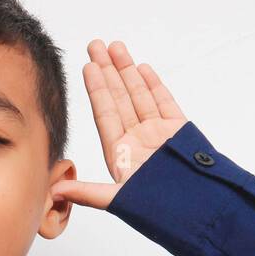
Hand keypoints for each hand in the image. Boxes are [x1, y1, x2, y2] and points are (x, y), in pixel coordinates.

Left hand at [52, 39, 187, 209]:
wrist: (200, 210)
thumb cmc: (160, 209)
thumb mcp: (119, 200)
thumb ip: (88, 193)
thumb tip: (54, 190)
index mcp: (120, 153)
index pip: (105, 113)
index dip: (97, 89)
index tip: (88, 67)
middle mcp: (136, 140)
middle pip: (119, 98)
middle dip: (108, 71)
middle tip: (96, 45)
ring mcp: (158, 133)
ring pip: (140, 95)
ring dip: (128, 71)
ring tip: (116, 47)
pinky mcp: (178, 131)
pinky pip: (164, 102)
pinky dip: (154, 85)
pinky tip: (142, 68)